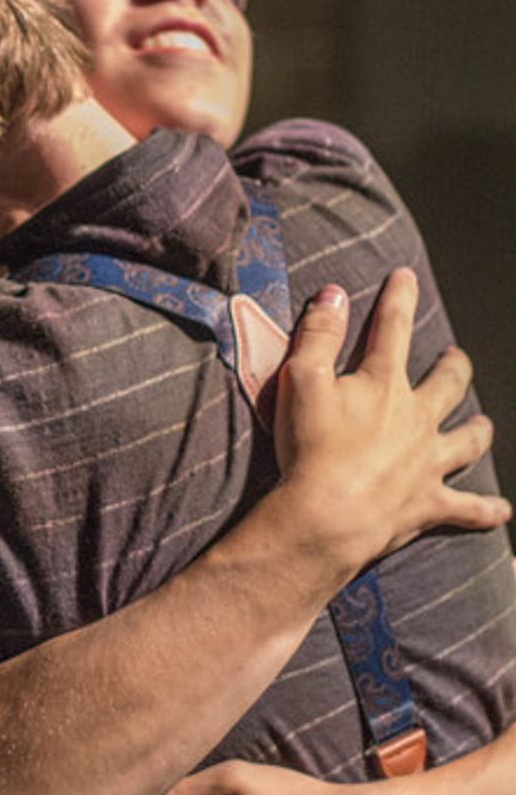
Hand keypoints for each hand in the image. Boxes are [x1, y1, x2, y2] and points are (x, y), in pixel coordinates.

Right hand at [275, 272, 507, 577]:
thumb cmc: (309, 449)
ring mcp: (428, 462)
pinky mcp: (429, 503)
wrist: (325, 516)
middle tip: (455, 357)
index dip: (398, 298)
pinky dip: (486, 509)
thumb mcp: (300, 380)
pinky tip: (502, 510)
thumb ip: (318, 334)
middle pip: (447, 385)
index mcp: (383, 385)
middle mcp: (415, 419)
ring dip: (477, 431)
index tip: (405, 278)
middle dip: (453, 367)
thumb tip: (334, 294)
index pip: (392, 329)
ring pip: (467, 441)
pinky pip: (468, 508)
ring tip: (483, 423)